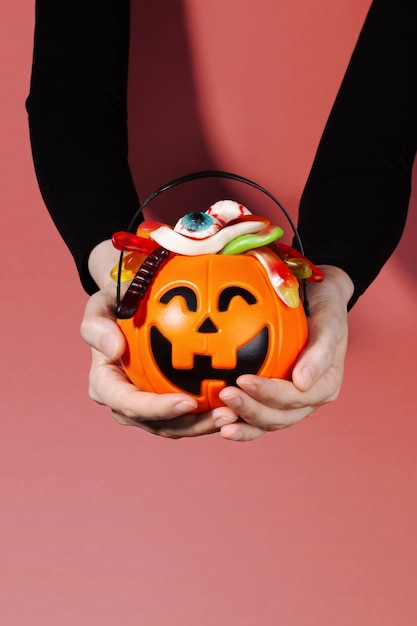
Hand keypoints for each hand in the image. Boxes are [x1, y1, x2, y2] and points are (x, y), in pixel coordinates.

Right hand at [80, 240, 236, 436]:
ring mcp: (147, 407)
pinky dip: (211, 412)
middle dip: (192, 425)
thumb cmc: (117, 302)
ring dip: (207, 425)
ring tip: (237, 414)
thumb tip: (112, 350)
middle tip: (226, 414)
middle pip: (159, 425)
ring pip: (178, 426)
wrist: (131, 305)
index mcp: (105, 386)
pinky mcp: (168, 404)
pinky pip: (190, 415)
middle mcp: (125, 404)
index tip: (187, 402)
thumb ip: (97, 325)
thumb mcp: (101, 304)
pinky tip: (238, 400)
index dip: (158, 409)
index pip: (129, 405)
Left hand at [215, 265, 353, 440]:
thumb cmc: (324, 307)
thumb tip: (302, 383)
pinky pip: (254, 416)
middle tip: (225, 395)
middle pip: (279, 416)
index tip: (243, 379)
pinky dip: (237, 420)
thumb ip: (320, 352)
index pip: (296, 397)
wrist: (317, 300)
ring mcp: (290, 404)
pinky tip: (216, 417)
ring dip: (242, 423)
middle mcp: (309, 400)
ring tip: (218, 420)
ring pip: (266, 422)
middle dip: (251, 411)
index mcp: (325, 386)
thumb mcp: (329, 322)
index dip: (269, 393)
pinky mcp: (273, 402)